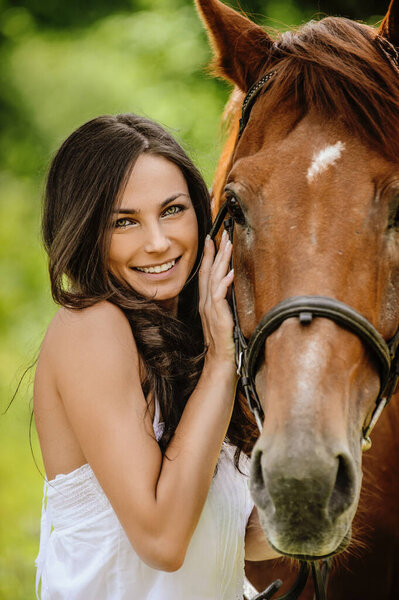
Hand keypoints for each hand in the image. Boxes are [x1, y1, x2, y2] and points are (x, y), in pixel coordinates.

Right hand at [198, 230, 234, 366]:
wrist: (220, 360)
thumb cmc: (224, 340)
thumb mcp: (224, 316)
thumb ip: (225, 301)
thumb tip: (232, 284)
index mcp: (207, 301)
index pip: (205, 273)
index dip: (208, 255)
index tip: (211, 239)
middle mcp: (206, 302)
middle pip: (208, 271)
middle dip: (215, 251)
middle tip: (221, 233)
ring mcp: (210, 308)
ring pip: (213, 278)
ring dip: (221, 260)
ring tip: (228, 244)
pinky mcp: (217, 315)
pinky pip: (219, 295)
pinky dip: (224, 282)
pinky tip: (230, 272)